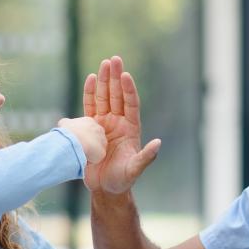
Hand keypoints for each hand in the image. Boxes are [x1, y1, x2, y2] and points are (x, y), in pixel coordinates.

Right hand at [58, 117, 107, 163]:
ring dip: (89, 152)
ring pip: (96, 149)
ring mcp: (102, 141)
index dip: (82, 136)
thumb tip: (65, 124)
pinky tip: (82, 158)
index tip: (76, 141)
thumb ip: (66, 123)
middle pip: (94, 138)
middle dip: (87, 144)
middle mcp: (98, 129)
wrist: (74, 141)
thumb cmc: (68, 132)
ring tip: (80, 153)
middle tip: (78, 148)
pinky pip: (96, 158)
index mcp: (89, 121)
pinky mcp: (102, 152)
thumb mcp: (64, 123)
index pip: (88, 129)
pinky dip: (89, 160)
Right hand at [82, 56, 161, 193]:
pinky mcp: (90, 128)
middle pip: (117, 96)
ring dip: (104, 81)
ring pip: (104, 98)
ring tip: (104, 64)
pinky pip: (90, 107)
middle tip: (114, 59)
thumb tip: (158, 143)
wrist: (104, 188)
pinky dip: (90, 93)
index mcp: (131, 128)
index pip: (130, 104)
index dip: (128, 90)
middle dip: (116, 78)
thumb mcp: (135, 169)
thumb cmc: (123, 180)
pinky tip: (91, 79)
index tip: (126, 75)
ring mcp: (104, 123)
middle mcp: (118, 122)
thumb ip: (146, 157)